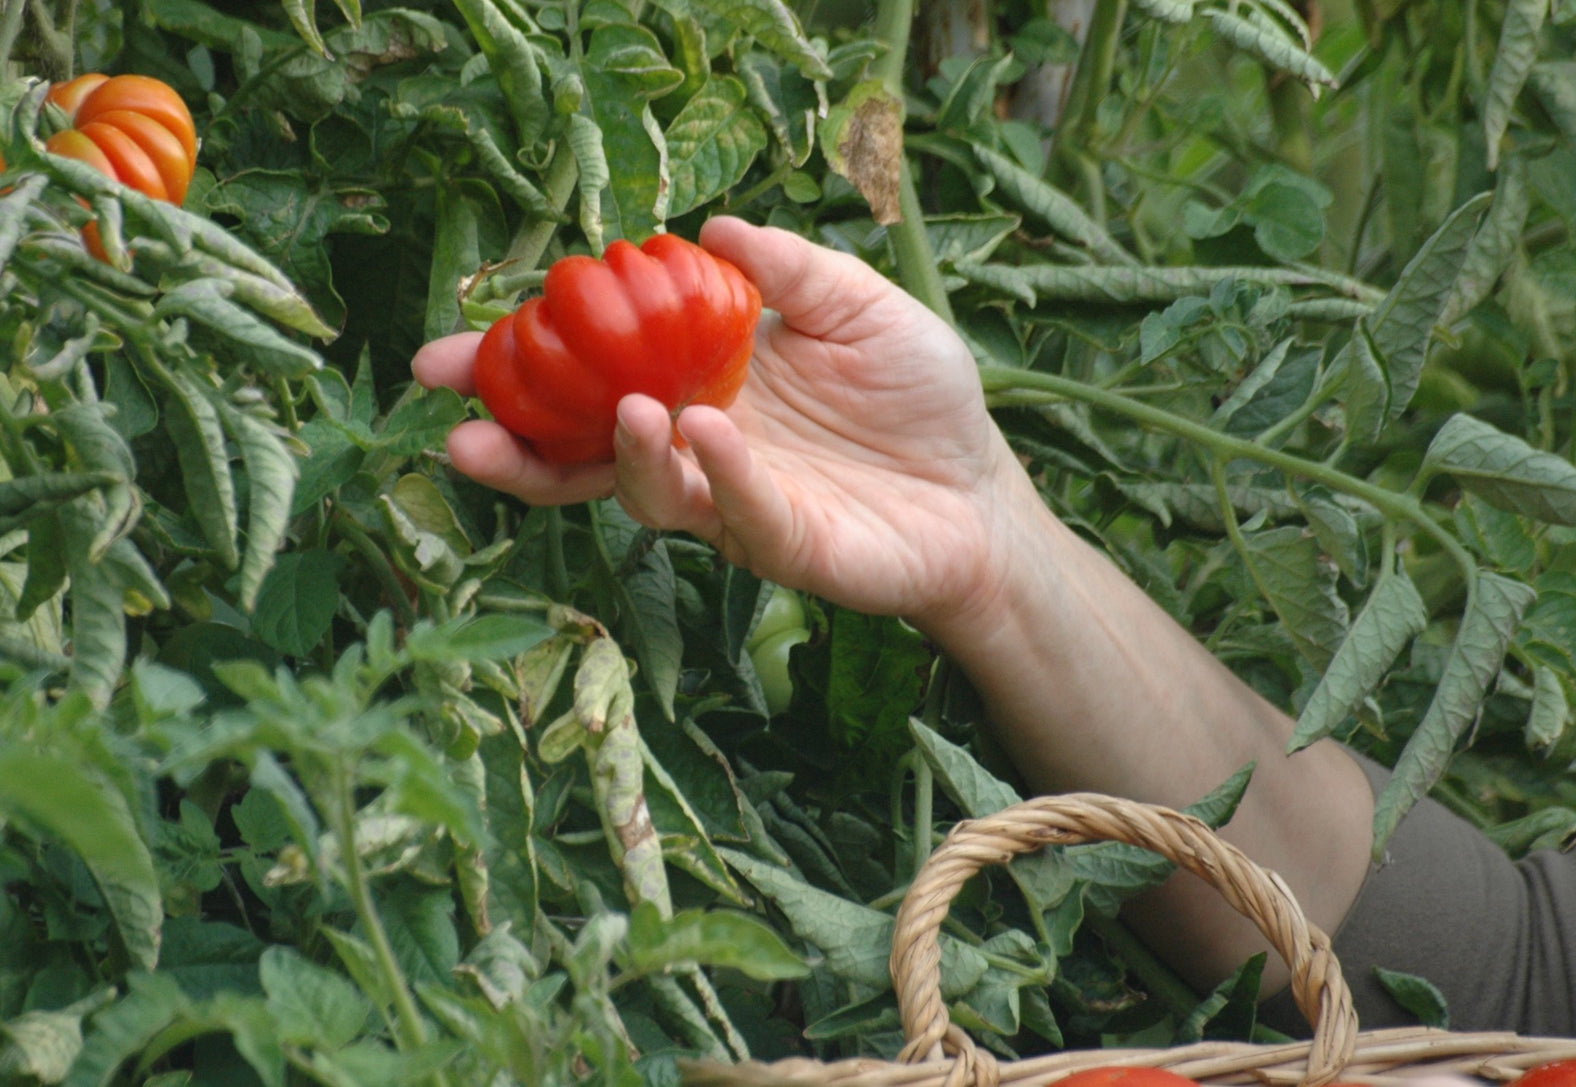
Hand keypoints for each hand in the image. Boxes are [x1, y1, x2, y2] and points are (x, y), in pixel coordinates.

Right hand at [412, 217, 1028, 627]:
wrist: (980, 491)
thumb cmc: (919, 398)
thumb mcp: (858, 304)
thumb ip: (788, 267)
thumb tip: (707, 227)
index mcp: (701, 384)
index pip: (596, 375)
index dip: (526, 364)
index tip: (453, 352)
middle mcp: (697, 447)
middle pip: (586, 451)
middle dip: (518, 443)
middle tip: (459, 426)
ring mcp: (732, 502)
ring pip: (645, 492)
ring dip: (620, 454)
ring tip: (627, 408)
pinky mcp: (780, 542)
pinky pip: (733, 509)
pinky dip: (714, 472)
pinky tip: (705, 431)